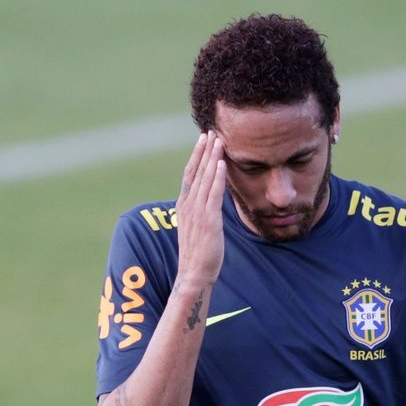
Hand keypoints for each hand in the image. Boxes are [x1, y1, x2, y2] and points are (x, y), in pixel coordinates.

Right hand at [176, 131, 225, 283]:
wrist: (193, 275)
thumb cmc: (197, 255)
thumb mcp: (195, 228)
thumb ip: (199, 212)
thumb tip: (207, 202)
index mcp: (183, 205)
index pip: (189, 174)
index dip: (196, 155)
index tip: (203, 139)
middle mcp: (188, 205)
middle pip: (196, 171)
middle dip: (204, 150)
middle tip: (210, 130)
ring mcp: (197, 212)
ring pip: (205, 178)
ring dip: (212, 157)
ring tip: (218, 139)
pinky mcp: (208, 221)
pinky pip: (213, 194)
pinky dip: (217, 177)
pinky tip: (221, 163)